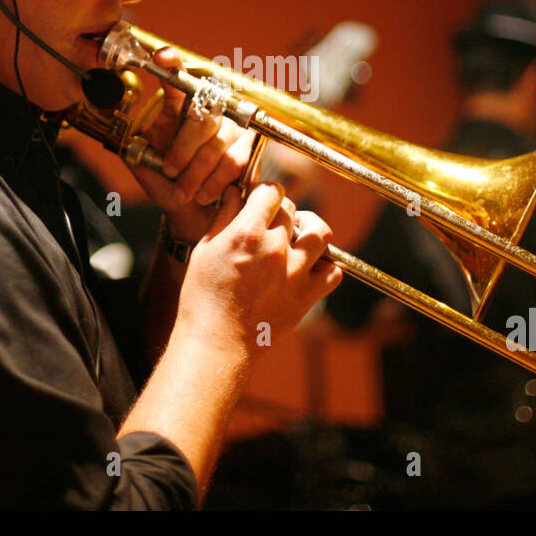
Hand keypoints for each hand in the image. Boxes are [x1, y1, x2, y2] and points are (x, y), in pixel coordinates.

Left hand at [127, 48, 254, 240]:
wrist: (196, 213)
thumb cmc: (171, 185)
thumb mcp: (147, 168)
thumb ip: (137, 154)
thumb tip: (129, 146)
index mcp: (180, 107)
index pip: (177, 79)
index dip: (172, 64)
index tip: (162, 58)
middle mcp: (210, 110)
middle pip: (201, 118)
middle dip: (183, 150)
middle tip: (170, 171)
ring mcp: (232, 127)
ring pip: (218, 144)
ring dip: (197, 173)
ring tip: (184, 192)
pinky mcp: (249, 147)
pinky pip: (234, 161)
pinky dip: (215, 182)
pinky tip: (205, 194)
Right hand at [177, 182, 342, 352]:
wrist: (217, 343)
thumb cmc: (203, 297)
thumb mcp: (205, 249)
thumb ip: (225, 217)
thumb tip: (236, 193)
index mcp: (247, 233)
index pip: (271, 192)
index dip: (265, 192)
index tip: (259, 200)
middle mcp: (275, 249)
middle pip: (292, 210)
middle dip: (280, 212)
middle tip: (270, 223)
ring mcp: (294, 274)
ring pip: (320, 233)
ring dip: (310, 230)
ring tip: (298, 237)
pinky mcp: (305, 297)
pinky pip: (332, 272)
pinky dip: (325, 265)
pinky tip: (308, 267)